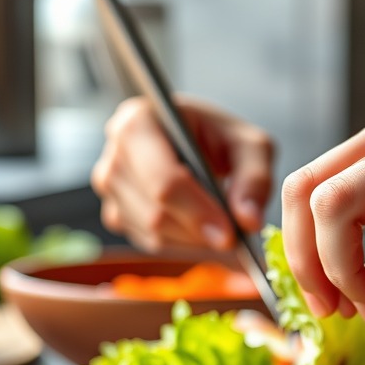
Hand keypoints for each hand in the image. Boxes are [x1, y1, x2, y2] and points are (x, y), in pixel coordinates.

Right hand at [91, 96, 274, 251]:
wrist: (197, 140)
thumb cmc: (220, 136)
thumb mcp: (250, 145)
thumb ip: (255, 179)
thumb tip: (248, 221)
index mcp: (139, 122)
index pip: (163, 180)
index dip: (197, 212)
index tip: (230, 235)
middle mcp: (115, 153)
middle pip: (155, 212)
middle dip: (199, 231)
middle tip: (234, 239)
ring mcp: (109, 186)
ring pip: (152, 233)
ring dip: (193, 240)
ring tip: (221, 226)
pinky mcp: (114, 212)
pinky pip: (149, 241)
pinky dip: (181, 243)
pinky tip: (200, 227)